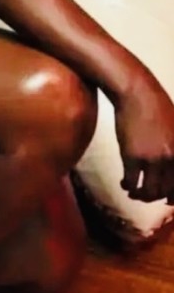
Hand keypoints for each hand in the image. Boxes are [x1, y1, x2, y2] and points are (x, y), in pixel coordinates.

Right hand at [114, 72, 173, 203]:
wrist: (135, 92)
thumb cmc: (156, 105)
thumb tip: (171, 164)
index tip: (167, 200)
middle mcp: (171, 159)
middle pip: (167, 191)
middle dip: (156, 197)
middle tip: (148, 196)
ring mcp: (152, 159)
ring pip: (149, 191)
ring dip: (141, 196)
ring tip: (134, 192)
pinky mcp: (132, 157)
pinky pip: (131, 182)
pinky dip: (127, 186)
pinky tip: (124, 183)